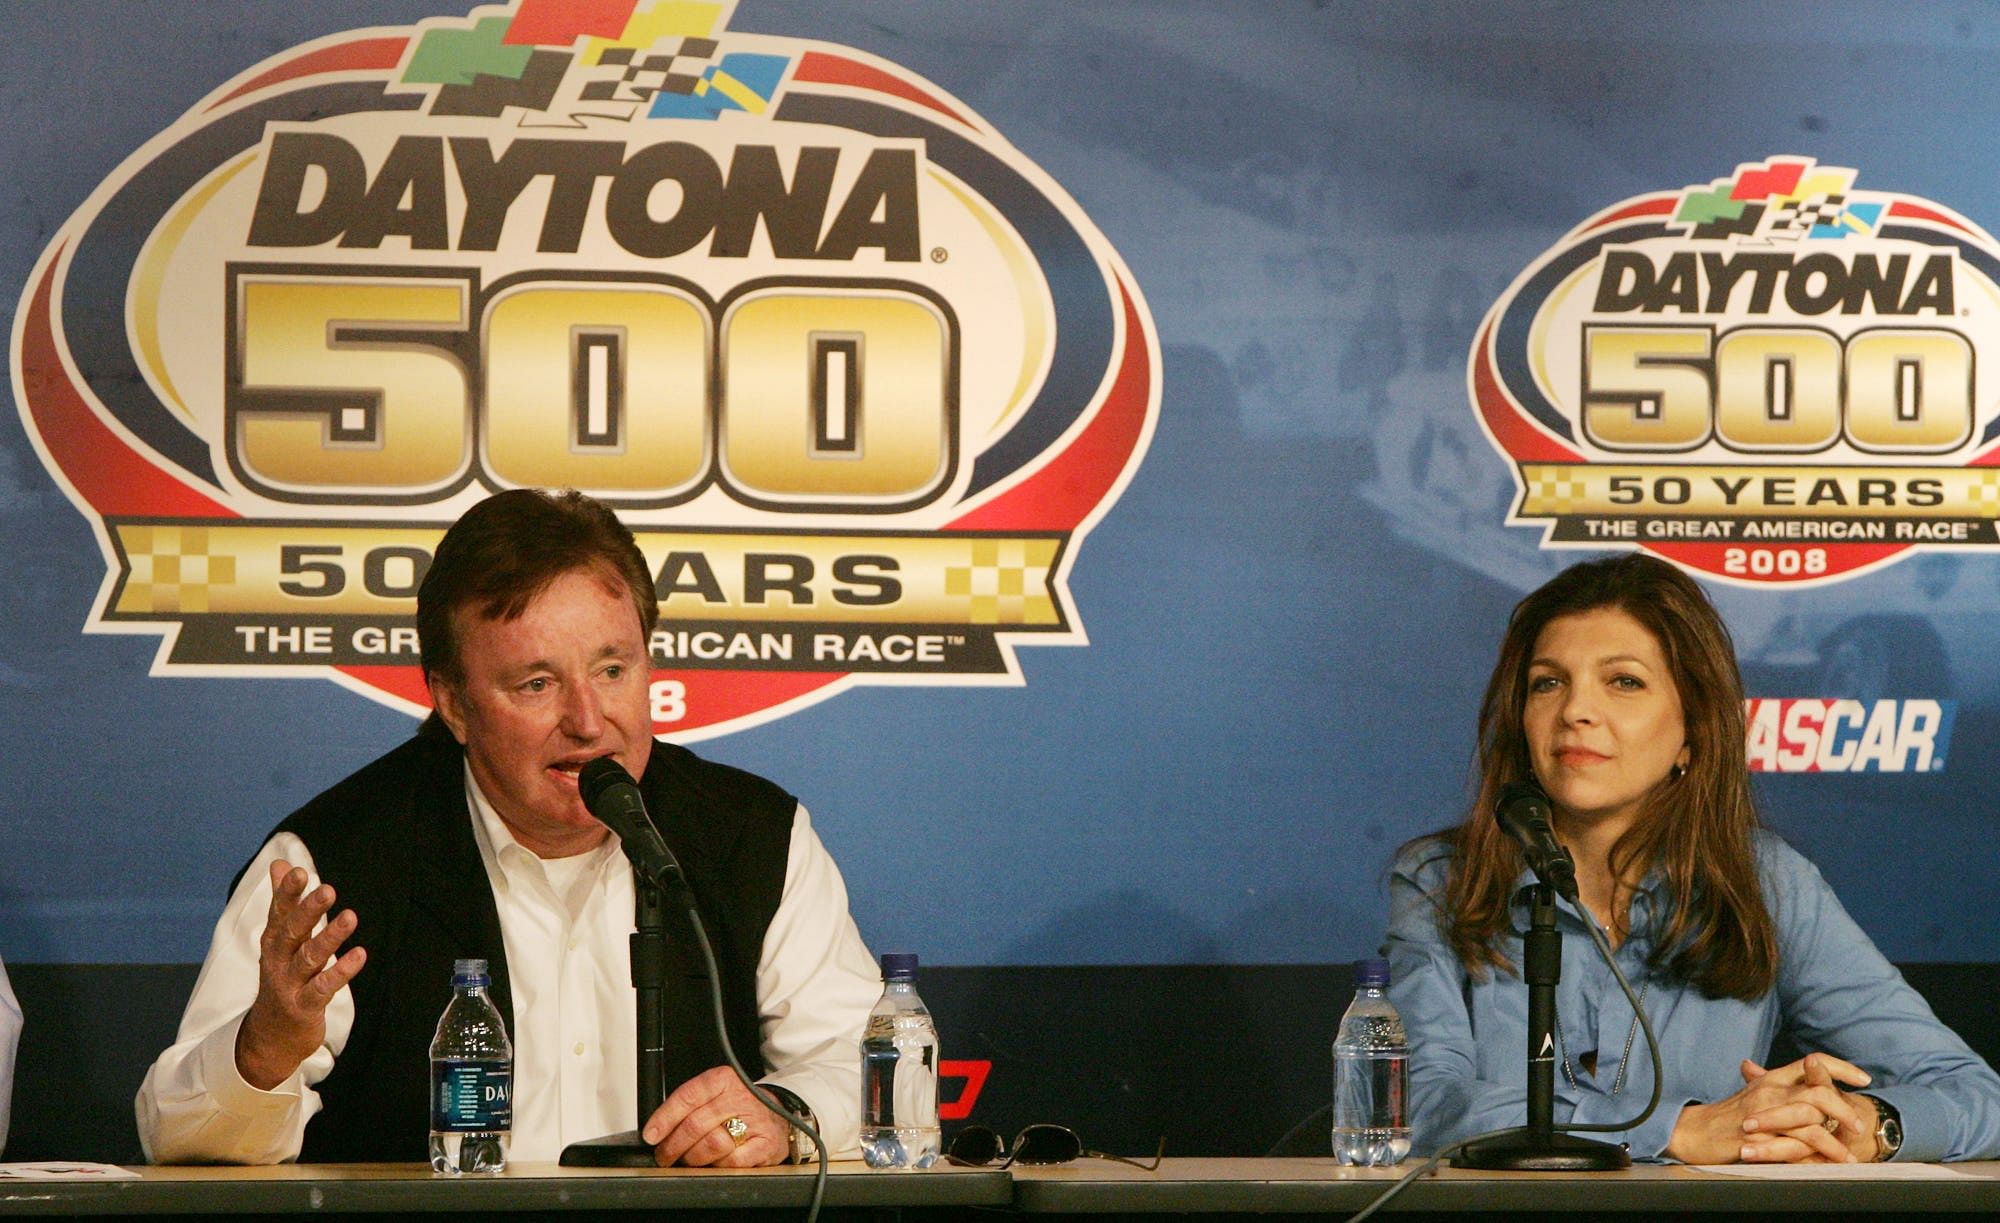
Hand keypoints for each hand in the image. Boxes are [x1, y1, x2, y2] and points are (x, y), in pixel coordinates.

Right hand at [233, 861, 365, 1090]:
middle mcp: (278, 961)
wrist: (270, 1036)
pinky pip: (323, 988)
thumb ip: (283, 902)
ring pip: (310, 959)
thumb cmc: (281, 978)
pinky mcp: (304, 1006)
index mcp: (273, 941)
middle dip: (308, 911)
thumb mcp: (279, 940)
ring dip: (330, 938)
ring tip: (350, 916)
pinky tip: (360, 954)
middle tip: (327, 889)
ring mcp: (289, 985)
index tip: (299, 871)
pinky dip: (341, 971)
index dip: (287, 893)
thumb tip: (279, 864)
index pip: (278, 912)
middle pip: (292, 932)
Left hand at [643, 1066, 789, 1166]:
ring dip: (693, 1158)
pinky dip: (717, 1166)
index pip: (688, 1096)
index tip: (651, 1135)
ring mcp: (754, 1121)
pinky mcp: (765, 1144)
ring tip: (688, 1160)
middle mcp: (739, 1097)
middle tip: (664, 1156)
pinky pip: (731, 1162)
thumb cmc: (740, 1108)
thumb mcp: (716, 1095)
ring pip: (711, 1144)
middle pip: (695, 1124)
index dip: (665, 1118)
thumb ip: (690, 1106)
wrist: (780, 1115)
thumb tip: (657, 1130)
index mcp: (723, 1080)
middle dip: (673, 1146)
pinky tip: (714, 1163)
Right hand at [1666, 1052, 1869, 1163]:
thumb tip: (1803, 1076)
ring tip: (1849, 1154)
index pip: (1813, 1062)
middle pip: (1819, 1092)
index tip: (1863, 1079)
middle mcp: (1770, 1091)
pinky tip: (1829, 1164)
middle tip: (1857, 1124)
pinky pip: (1797, 1147)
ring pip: (1812, 1122)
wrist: (1695, 1132)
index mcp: (1772, 1078)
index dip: (1841, 1068)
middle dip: (1844, 1109)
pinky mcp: (1761, 1139)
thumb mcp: (1752, 1093)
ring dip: (1835, 1141)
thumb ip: (1777, 1084)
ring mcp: (1766, 1114)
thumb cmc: (1725, 1116)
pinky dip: (1818, 1157)